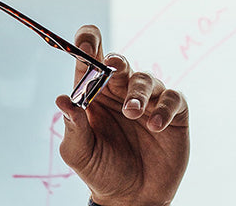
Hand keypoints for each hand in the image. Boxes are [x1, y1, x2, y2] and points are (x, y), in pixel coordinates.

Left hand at [55, 25, 189, 205]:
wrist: (132, 198)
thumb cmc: (101, 171)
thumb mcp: (79, 153)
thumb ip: (73, 126)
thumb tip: (63, 99)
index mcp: (95, 95)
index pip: (90, 59)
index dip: (89, 43)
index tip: (88, 46)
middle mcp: (121, 92)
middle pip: (119, 62)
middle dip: (117, 62)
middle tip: (114, 69)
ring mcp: (148, 101)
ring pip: (146, 78)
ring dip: (138, 93)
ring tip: (133, 113)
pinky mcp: (172, 114)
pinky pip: (172, 98)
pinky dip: (163, 108)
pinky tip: (154, 126)